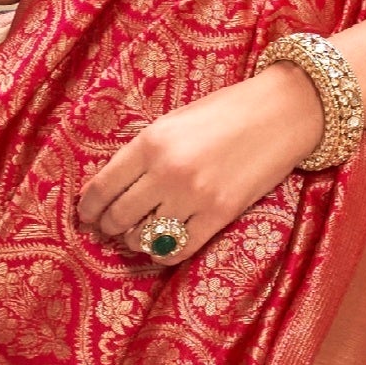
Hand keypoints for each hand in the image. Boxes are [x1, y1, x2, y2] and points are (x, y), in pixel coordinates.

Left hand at [77, 64, 324, 267]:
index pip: (102, 187)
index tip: (85, 215)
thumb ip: (143, 152)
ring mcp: (193, 196)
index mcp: (150, 142)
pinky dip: (162, 253)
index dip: (88, 208)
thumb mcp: (174, 121)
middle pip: (119, 216)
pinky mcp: (219, 215)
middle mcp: (167, 172)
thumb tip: (113, 186)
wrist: (280, 113)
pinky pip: (177, 249)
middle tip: (109, 228)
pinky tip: (162, 245)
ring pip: (144, 236)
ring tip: (137, 235)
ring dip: (134, 240)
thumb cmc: (225, 111)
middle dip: (108, 226)